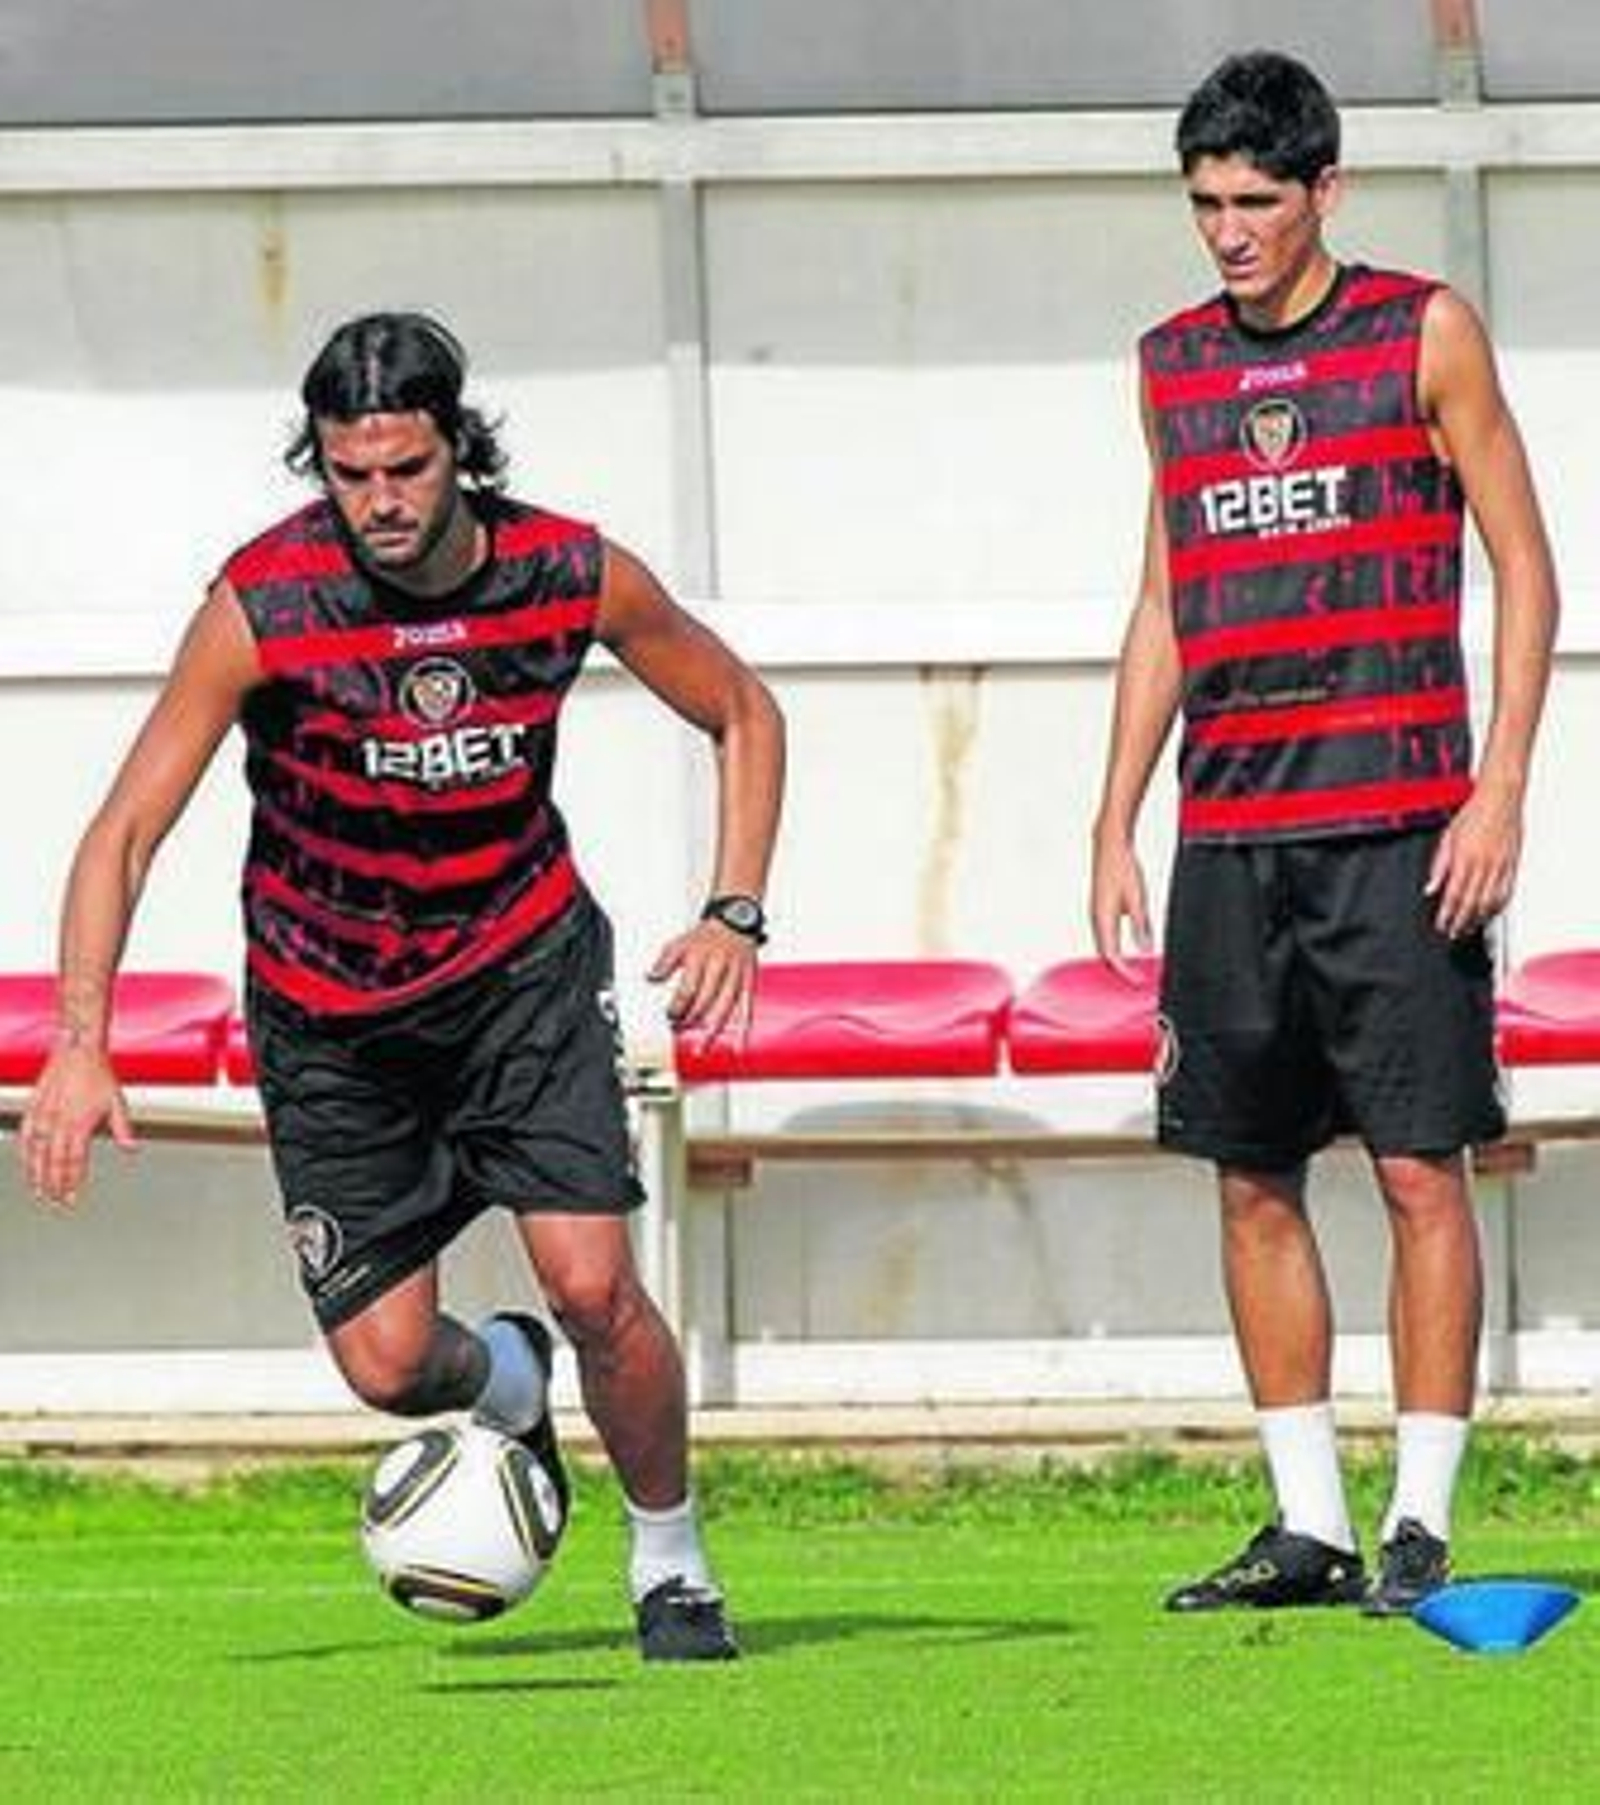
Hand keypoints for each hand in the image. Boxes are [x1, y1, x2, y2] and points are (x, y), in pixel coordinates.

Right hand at [18, 1043, 137, 1208]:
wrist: (78, 1049)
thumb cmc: (98, 1073)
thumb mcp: (117, 1101)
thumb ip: (122, 1128)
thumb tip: (131, 1149)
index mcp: (79, 1124)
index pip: (73, 1163)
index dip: (72, 1184)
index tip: (72, 1198)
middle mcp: (58, 1123)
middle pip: (53, 1164)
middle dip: (54, 1186)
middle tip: (56, 1203)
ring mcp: (43, 1116)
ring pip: (35, 1154)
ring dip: (36, 1176)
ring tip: (39, 1193)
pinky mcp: (33, 1108)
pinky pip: (25, 1137)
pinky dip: (25, 1154)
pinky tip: (27, 1165)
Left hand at [648, 919, 759, 1040]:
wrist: (735, 920)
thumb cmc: (707, 935)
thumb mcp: (679, 943)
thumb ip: (664, 962)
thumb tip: (651, 978)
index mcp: (700, 957)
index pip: (688, 988)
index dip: (678, 1006)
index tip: (670, 1017)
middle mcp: (719, 966)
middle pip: (705, 999)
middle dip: (691, 1018)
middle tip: (680, 1030)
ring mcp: (736, 974)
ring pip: (725, 1006)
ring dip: (713, 1029)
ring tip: (702, 1046)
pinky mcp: (749, 980)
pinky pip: (747, 1006)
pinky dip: (743, 1027)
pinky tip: (739, 1043)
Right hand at [1090, 831, 1153, 976]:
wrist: (1110, 846)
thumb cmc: (1122, 868)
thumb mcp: (1138, 898)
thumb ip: (1141, 925)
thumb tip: (1145, 948)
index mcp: (1103, 919)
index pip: (1112, 956)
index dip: (1124, 972)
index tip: (1137, 981)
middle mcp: (1096, 919)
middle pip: (1105, 954)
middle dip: (1120, 970)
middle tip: (1136, 980)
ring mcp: (1096, 914)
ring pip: (1104, 945)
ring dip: (1116, 959)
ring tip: (1132, 968)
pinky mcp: (1100, 908)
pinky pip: (1105, 934)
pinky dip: (1115, 946)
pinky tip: (1126, 946)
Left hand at [1426, 789, 1522, 937]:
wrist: (1500, 799)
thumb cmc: (1474, 814)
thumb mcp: (1448, 838)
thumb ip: (1439, 866)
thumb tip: (1430, 888)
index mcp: (1465, 859)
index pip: (1453, 895)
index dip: (1447, 914)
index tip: (1442, 924)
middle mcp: (1483, 865)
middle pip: (1471, 903)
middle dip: (1461, 921)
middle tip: (1454, 932)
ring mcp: (1500, 866)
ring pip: (1489, 901)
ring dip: (1478, 918)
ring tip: (1469, 927)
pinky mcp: (1511, 864)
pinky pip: (1505, 892)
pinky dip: (1497, 906)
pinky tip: (1490, 913)